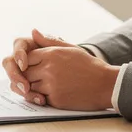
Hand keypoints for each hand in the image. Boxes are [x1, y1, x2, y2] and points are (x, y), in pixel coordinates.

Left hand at [2, 29, 117, 108]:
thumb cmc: (89, 65)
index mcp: (52, 54)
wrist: (106, 84)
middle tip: (36, 78)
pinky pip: (40, 98)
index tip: (33, 66)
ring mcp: (52, 85)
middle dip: (28, 76)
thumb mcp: (70, 48)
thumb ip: (49, 41)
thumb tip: (33, 32)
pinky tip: (53, 94)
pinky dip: (43, 97)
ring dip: (34, 88)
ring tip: (46, 86)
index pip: (26, 57)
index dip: (27, 62)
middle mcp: (49, 69)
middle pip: (25, 73)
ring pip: (30, 87)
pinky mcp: (56, 99)